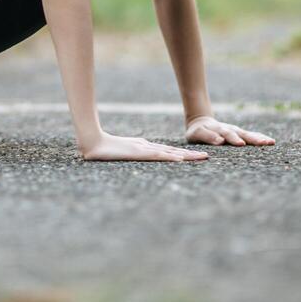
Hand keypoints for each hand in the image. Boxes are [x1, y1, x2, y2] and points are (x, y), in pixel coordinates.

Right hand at [79, 132, 208, 161]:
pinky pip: (157, 155)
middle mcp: (147, 147)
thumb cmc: (103, 148)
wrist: (93, 142)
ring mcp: (143, 149)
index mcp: (144, 148)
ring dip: (186, 156)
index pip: (167, 152)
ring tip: (202, 157)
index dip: (182, 154)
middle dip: (190, 155)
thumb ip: (131, 152)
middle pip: (173, 151)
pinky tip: (180, 159)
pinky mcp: (138, 152)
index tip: (196, 157)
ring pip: (170, 152)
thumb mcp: (121, 152)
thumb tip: (138, 154)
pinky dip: (170, 156)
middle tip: (207, 156)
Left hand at [184, 115, 274, 146]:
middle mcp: (229, 129)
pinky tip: (270, 141)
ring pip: (248, 134)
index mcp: (218, 130)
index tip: (240, 144)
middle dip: (252, 139)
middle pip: (241, 133)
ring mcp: (236, 130)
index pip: (226, 134)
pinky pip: (251, 135)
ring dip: (259, 138)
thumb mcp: (197, 133)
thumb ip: (207, 136)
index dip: (233, 139)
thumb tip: (220, 141)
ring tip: (270, 142)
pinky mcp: (240, 133)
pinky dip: (260, 137)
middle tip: (263, 143)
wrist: (200, 121)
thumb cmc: (197, 131)